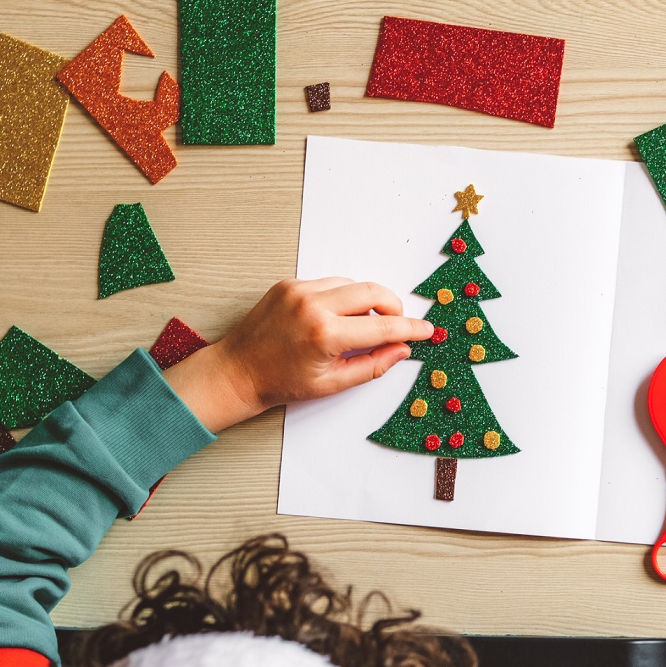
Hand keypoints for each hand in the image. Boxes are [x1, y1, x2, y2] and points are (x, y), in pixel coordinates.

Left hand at [164, 278, 432, 431]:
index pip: (383, 325)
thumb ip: (373, 365)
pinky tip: (337, 317)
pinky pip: (329, 283)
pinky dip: (341, 297)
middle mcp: (313, 306)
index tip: (427, 329)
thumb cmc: (282, 383)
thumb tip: (402, 350)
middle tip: (398, 323)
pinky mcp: (289, 284)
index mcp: (326, 335)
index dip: (410, 328)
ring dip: (366, 301)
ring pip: (352, 284)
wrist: (238, 371)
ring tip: (361, 325)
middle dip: (393, 305)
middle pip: (373, 292)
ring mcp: (299, 291)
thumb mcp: (333, 383)